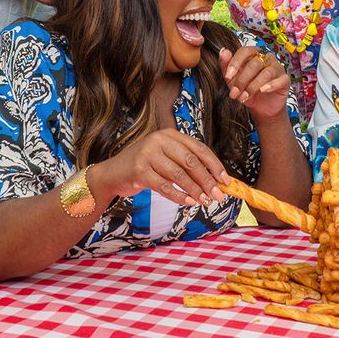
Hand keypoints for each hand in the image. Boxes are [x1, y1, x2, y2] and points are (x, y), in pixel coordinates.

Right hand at [93, 129, 230, 207]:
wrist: (112, 173)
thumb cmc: (144, 167)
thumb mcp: (165, 159)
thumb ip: (186, 165)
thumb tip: (215, 181)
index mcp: (169, 135)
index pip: (198, 148)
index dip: (214, 165)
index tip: (225, 181)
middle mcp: (158, 140)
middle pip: (190, 161)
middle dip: (207, 180)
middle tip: (218, 195)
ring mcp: (147, 155)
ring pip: (179, 175)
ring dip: (196, 190)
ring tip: (206, 201)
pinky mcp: (139, 171)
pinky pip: (164, 186)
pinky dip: (179, 196)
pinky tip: (189, 202)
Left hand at [219, 46, 289, 122]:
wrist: (260, 108)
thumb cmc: (247, 90)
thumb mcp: (232, 81)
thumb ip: (226, 66)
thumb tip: (223, 51)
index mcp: (253, 55)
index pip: (245, 51)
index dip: (235, 62)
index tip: (227, 77)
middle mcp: (267, 58)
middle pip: (255, 63)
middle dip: (242, 80)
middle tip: (234, 93)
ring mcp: (277, 68)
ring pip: (267, 72)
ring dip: (253, 86)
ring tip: (244, 97)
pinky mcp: (285, 80)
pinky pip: (281, 80)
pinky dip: (271, 85)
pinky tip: (263, 91)